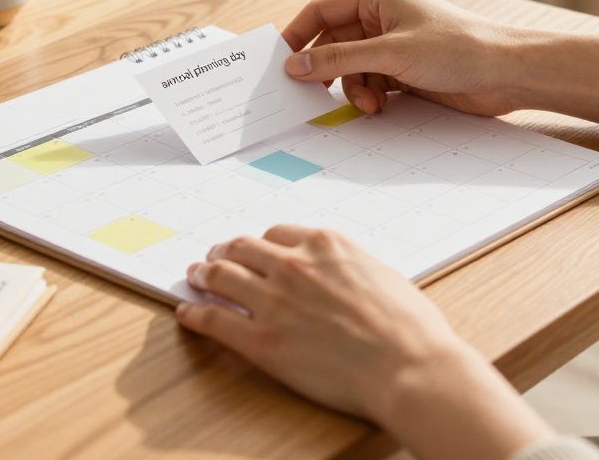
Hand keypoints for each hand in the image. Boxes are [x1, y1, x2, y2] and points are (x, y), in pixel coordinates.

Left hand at [177, 226, 554, 458]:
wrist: (409, 366)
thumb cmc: (411, 329)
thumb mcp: (382, 276)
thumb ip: (351, 268)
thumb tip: (343, 275)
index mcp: (325, 244)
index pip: (277, 232)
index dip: (259, 242)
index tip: (252, 248)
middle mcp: (293, 264)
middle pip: (242, 247)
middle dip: (224, 251)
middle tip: (213, 257)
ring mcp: (273, 300)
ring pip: (221, 276)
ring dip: (203, 274)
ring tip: (195, 276)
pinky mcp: (261, 340)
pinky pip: (213, 320)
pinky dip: (195, 314)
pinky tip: (187, 313)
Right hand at [281, 0, 526, 116]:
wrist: (506, 73)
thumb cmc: (457, 48)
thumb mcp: (389, 54)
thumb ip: (337, 61)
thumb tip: (294, 66)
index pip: (322, 12)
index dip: (298, 36)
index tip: (280, 62)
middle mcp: (382, 18)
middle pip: (334, 45)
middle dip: (326, 71)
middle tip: (310, 95)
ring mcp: (393, 46)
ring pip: (351, 69)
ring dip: (352, 89)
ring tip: (368, 105)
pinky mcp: (405, 71)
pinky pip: (370, 84)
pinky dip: (369, 97)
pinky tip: (380, 107)